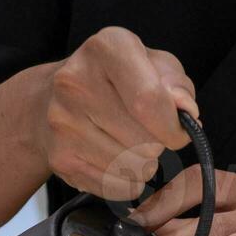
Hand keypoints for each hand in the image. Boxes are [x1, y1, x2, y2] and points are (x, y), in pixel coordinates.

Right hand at [35, 27, 197, 200]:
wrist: (50, 100)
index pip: (150, 101)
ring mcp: (63, 122)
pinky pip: (115, 188)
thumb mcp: (155, 67)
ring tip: (131, 147)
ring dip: (143, 165)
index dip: (173, 127)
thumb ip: (178, 86)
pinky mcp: (60, 158)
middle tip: (148, 135)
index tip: (178, 131)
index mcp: (107, 48)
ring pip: (132, 169)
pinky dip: (126, 182)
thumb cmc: (117, 82)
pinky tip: (116, 162)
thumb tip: (185, 112)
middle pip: (144, 141)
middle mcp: (76, 81)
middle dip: (159, 146)